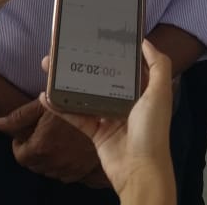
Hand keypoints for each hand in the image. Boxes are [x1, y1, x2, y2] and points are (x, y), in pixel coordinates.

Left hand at [0, 99, 101, 183]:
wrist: (105, 118)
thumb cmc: (72, 107)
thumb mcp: (43, 106)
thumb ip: (18, 117)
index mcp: (40, 147)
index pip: (19, 156)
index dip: (19, 144)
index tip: (25, 134)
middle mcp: (53, 162)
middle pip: (33, 164)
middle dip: (31, 151)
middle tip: (38, 134)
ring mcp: (68, 170)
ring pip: (48, 170)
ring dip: (46, 158)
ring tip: (53, 140)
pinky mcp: (81, 172)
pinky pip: (64, 174)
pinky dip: (61, 164)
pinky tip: (67, 149)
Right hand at [40, 40, 174, 198]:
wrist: (140, 170)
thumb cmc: (152, 131)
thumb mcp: (160, 94)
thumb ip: (158, 66)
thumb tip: (145, 42)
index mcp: (141, 91)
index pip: (124, 66)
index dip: (111, 51)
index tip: (94, 36)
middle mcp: (124, 101)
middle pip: (99, 77)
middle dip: (82, 63)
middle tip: (62, 50)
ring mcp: (108, 117)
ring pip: (84, 94)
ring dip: (66, 81)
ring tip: (48, 67)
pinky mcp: (95, 132)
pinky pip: (75, 116)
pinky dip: (60, 107)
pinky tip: (46, 96)